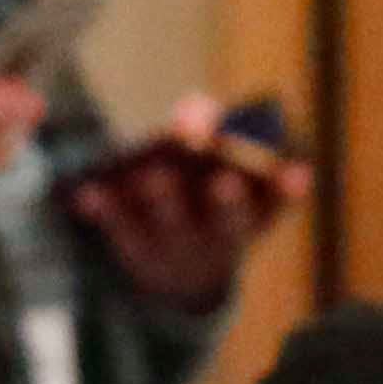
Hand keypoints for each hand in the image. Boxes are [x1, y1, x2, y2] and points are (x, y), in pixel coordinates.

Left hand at [61, 99, 308, 308]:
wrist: (184, 277)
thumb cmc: (210, 201)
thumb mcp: (223, 172)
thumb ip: (213, 131)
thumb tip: (195, 106)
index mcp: (257, 215)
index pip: (279, 204)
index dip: (288, 191)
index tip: (295, 174)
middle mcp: (223, 236)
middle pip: (228, 221)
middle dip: (227, 201)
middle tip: (223, 180)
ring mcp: (180, 247)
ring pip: (172, 225)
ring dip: (164, 199)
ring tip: (152, 174)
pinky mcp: (137, 252)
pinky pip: (120, 232)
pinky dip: (105, 212)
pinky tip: (88, 192)